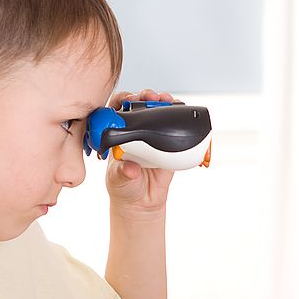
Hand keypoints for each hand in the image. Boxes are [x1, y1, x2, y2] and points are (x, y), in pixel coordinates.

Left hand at [105, 89, 176, 216]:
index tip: (128, 100)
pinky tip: (182, 112)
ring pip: (158, 112)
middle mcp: (135, 131)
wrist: (143, 202)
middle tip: (151, 97)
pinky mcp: (169, 144)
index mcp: (117, 135)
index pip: (116, 110)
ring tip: (167, 100)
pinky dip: (180, 117)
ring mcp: (153, 136)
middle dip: (145, 96)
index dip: (121, 100)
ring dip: (163, 102)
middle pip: (140, 105)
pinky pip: (176, 127)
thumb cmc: (124, 188)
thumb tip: (130, 168)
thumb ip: (122, 174)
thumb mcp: (118, 181)